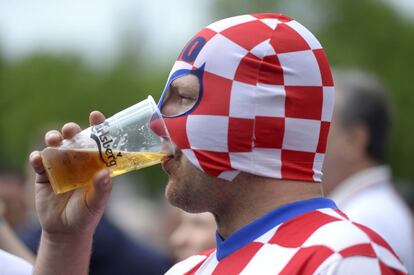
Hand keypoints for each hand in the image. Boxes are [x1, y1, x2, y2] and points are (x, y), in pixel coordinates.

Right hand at [29, 111, 111, 241]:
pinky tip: (38, 158)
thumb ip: (102, 188)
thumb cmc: (86, 215)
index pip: (98, 141)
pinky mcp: (44, 175)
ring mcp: (60, 166)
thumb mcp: (96, 203)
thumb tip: (106, 173)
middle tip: (71, 131)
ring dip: (53, 139)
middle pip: (74, 138)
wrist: (65, 231)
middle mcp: (78, 160)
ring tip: (55, 141)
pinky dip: (37, 157)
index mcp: (95, 163)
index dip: (98, 126)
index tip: (96, 115)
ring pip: (55, 145)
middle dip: (71, 130)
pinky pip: (39, 162)